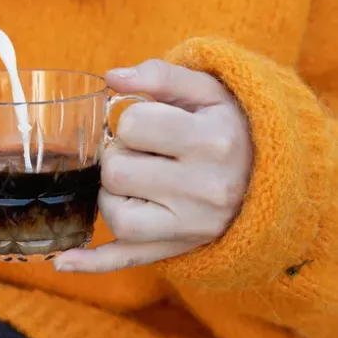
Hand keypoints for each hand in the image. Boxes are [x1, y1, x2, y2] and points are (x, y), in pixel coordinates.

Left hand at [54, 60, 252, 272]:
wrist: (274, 178)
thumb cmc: (229, 127)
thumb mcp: (208, 92)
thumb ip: (161, 75)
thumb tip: (111, 77)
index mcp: (212, 142)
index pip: (131, 125)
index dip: (131, 120)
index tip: (152, 124)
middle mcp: (204, 190)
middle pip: (116, 172)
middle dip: (119, 156)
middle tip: (146, 153)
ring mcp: (190, 227)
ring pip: (114, 214)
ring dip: (112, 193)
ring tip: (141, 179)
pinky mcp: (177, 248)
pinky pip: (126, 260)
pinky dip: (93, 262)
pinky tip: (63, 262)